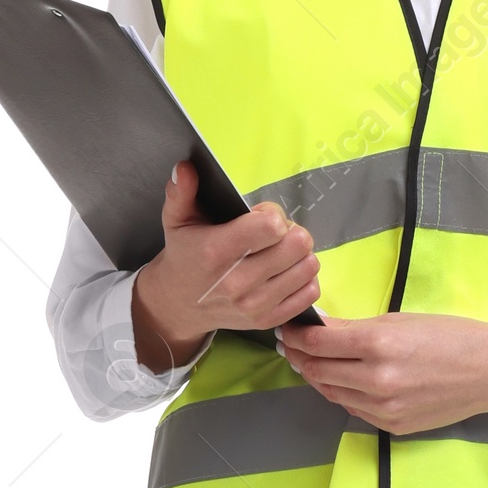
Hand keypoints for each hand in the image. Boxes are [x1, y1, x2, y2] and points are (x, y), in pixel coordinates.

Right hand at [132, 162, 320, 367]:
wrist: (178, 304)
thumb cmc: (185, 255)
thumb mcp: (176, 220)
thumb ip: (181, 192)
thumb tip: (184, 168)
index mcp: (216, 252)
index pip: (272, 226)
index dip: (273, 214)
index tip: (260, 216)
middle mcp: (238, 282)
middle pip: (297, 244)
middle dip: (291, 231)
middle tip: (274, 234)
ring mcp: (255, 305)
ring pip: (308, 266)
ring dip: (299, 254)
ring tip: (279, 253)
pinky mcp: (268, 320)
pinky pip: (310, 293)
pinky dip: (303, 278)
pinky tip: (285, 272)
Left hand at [275, 311, 487, 434]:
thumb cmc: (449, 336)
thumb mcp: (399, 321)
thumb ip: (355, 329)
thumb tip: (318, 328)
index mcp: (377, 346)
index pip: (318, 342)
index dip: (295, 335)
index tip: (286, 328)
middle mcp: (376, 381)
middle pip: (318, 370)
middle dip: (300, 356)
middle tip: (291, 345)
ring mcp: (383, 408)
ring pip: (331, 393)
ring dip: (317, 377)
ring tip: (311, 362)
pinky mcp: (392, 426)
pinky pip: (354, 409)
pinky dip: (342, 393)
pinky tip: (342, 380)